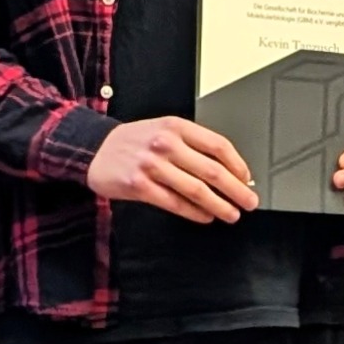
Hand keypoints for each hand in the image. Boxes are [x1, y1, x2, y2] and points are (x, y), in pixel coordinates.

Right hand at [88, 116, 257, 222]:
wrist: (94, 149)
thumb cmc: (135, 141)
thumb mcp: (164, 130)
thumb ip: (193, 145)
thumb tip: (228, 170)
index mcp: (176, 127)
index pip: (218, 145)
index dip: (238, 165)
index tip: (247, 178)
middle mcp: (166, 144)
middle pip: (212, 170)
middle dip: (236, 190)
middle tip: (249, 201)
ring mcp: (152, 165)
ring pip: (196, 190)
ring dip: (219, 205)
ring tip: (231, 213)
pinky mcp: (139, 186)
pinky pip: (175, 203)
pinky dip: (195, 213)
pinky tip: (205, 216)